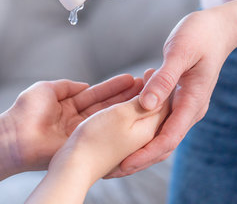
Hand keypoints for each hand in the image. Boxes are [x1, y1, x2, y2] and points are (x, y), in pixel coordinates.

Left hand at [6, 74, 143, 171]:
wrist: (14, 135)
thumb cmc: (25, 111)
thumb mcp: (47, 89)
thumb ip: (67, 86)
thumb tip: (84, 85)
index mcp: (68, 106)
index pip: (96, 95)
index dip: (113, 87)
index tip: (132, 79)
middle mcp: (77, 120)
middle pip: (106, 106)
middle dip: (125, 96)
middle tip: (146, 86)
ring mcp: (81, 132)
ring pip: (106, 118)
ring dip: (125, 106)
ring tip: (145, 95)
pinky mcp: (81, 143)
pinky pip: (101, 131)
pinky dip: (116, 122)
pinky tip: (132, 113)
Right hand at [47, 73, 168, 185]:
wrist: (73, 167)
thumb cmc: (97, 138)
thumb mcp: (122, 114)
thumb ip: (142, 103)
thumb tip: (160, 94)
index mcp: (150, 132)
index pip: (164, 105)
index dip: (159, 85)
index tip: (150, 69)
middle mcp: (143, 141)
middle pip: (153, 112)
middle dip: (152, 93)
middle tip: (146, 74)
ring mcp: (129, 147)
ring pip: (139, 118)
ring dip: (138, 100)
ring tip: (134, 84)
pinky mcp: (115, 149)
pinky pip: (128, 126)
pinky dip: (128, 111)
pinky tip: (122, 106)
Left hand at [109, 9, 236, 176]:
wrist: (219, 29)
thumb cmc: (201, 35)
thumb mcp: (180, 51)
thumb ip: (164, 78)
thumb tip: (145, 104)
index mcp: (193, 102)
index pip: (168, 138)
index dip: (145, 153)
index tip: (124, 164)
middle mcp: (189, 110)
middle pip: (163, 144)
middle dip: (138, 159)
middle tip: (110, 171)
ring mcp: (184, 106)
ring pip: (160, 135)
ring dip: (138, 147)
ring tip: (112, 157)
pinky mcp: (177, 100)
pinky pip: (158, 120)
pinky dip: (141, 128)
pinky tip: (121, 128)